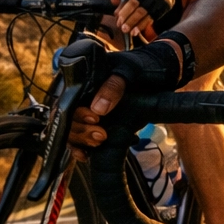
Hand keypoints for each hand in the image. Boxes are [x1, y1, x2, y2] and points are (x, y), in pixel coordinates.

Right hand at [67, 42, 183, 149]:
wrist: (157, 73)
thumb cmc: (139, 67)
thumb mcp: (129, 71)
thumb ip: (114, 86)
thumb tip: (97, 109)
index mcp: (82, 82)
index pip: (66, 102)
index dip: (76, 114)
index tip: (95, 119)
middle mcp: (81, 98)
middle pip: (67, 119)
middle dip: (80, 131)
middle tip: (101, 135)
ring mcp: (88, 111)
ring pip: (72, 131)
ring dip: (82, 141)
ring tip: (100, 143)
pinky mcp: (97, 124)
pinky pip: (81, 139)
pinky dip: (81, 149)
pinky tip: (85, 156)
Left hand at [112, 0, 182, 36]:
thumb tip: (113, 2)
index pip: (133, 0)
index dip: (125, 11)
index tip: (118, 18)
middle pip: (140, 10)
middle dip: (130, 20)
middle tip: (122, 28)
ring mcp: (160, 2)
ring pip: (147, 16)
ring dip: (137, 25)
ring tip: (129, 32)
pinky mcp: (164, 8)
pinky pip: (153, 19)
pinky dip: (144, 25)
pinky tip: (137, 31)